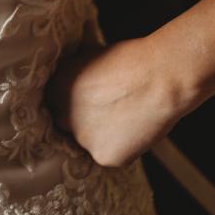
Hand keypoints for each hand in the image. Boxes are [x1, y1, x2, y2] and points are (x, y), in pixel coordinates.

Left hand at [46, 34, 181, 167]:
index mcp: (55, 89)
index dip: (77, 105)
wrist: (159, 78)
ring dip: (106, 136)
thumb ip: (80, 76)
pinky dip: (126, 148)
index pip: (58, 105)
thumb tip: (82, 79)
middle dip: (87, 122)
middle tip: (112, 111)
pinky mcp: (104, 157)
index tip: (93, 103)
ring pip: (92, 143)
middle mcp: (62, 116)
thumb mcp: (92, 58)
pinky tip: (138, 129)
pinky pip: (114, 156)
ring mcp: (82, 139)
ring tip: (130, 116)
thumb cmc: (132, 60)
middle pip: (70, 126)